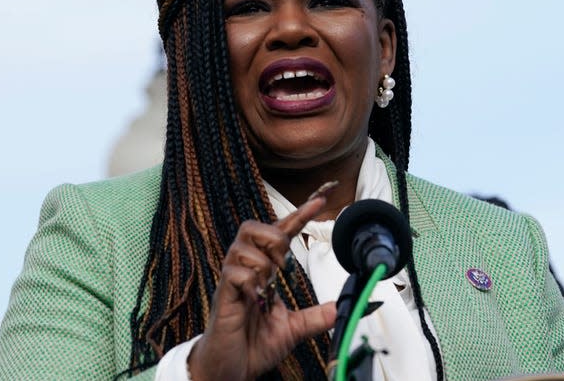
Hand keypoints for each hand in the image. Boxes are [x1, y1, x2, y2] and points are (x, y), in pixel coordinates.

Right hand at [188, 191, 336, 380]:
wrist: (230, 370)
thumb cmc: (254, 345)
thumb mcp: (292, 328)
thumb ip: (316, 317)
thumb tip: (340, 308)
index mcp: (262, 271)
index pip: (280, 233)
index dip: (299, 215)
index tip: (320, 200)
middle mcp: (245, 269)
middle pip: (252, 226)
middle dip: (274, 237)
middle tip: (282, 263)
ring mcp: (231, 280)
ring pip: (242, 245)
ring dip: (263, 262)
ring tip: (266, 285)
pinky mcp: (222, 295)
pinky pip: (234, 272)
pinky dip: (250, 281)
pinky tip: (255, 297)